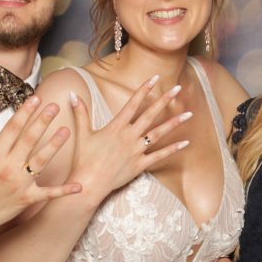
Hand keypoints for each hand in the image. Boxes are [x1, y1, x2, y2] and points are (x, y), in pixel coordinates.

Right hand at [0, 96, 80, 255]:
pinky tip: (79, 185)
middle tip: (55, 106)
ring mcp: (20, 184)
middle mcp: (8, 168)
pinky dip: (64, 191)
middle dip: (42, 122)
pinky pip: (48, 193)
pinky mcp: (28, 199)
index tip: (35, 99)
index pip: (12, 130)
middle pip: (29, 141)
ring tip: (67, 130)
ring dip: (55, 146)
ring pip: (41, 161)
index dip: (24, 113)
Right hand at [67, 77, 190, 200]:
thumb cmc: (84, 159)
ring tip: (188, 114)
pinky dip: (173, 149)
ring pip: (158, 134)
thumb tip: (72, 94)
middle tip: (178, 88)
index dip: (144, 89)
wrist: (89, 184)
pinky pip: (160, 156)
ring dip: (174, 123)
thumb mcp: (82, 134)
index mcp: (116, 127)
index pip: (132, 103)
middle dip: (164, 100)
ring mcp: (136, 151)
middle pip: (150, 115)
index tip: (155, 78)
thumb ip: (80, 112)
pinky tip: (186, 143)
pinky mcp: (140, 165)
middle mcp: (129, 137)